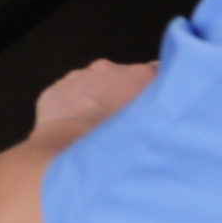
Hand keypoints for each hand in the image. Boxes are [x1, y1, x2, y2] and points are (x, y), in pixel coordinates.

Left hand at [29, 59, 153, 145]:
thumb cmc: (122, 145)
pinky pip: (68, 98)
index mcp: (138, 75)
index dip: (156, 91)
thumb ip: (163, 115)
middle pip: (121, 80)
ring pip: (93, 88)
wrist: (72, 153)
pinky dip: (74, 111)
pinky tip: (77, 133)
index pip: (155, 73)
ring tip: (99, 133)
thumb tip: (168, 113)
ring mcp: (77, 78)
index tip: (156, 107)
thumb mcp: (157, 131)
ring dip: (98, 104)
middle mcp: (107, 69)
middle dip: (124, 98)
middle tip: (126, 126)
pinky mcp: (53, 91)